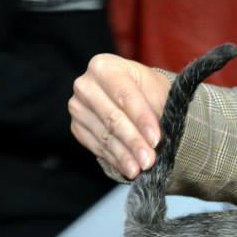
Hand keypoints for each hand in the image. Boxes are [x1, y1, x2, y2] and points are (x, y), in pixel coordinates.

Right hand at [69, 54, 171, 178]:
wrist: (138, 98)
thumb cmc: (149, 92)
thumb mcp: (159, 92)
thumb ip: (158, 109)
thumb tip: (155, 137)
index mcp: (105, 66)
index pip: (124, 95)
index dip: (141, 119)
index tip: (156, 139)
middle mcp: (85, 84)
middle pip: (112, 118)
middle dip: (134, 142)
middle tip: (149, 161)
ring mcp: (78, 107)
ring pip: (105, 136)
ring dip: (124, 156)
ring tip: (140, 169)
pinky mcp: (77, 127)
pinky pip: (97, 147)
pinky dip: (115, 160)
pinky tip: (128, 168)